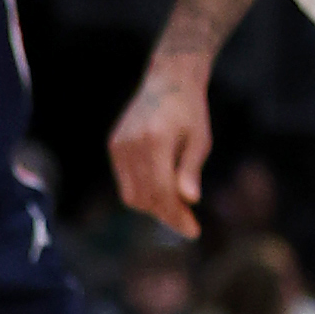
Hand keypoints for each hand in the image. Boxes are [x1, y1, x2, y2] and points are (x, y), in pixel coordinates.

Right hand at [110, 58, 213, 236]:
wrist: (168, 82)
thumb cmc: (190, 112)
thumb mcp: (200, 140)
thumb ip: (191, 170)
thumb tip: (190, 201)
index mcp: (155, 140)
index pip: (162, 191)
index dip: (177, 215)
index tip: (194, 231)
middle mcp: (131, 144)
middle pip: (145, 197)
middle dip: (167, 215)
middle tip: (188, 224)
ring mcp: (118, 145)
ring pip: (132, 195)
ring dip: (154, 207)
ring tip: (176, 207)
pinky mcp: (114, 146)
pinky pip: (126, 183)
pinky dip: (143, 192)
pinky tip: (161, 190)